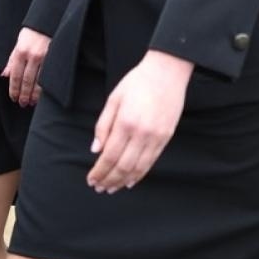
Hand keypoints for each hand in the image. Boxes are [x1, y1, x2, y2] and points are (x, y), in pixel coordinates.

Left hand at [1, 28, 50, 106]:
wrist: (48, 21)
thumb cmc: (32, 33)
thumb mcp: (18, 45)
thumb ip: (12, 61)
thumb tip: (5, 76)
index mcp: (21, 52)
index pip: (16, 75)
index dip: (14, 89)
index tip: (14, 98)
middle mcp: (32, 55)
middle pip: (27, 80)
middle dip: (24, 94)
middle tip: (22, 104)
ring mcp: (45, 56)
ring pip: (39, 80)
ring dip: (35, 93)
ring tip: (32, 102)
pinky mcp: (55, 57)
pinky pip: (49, 75)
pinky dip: (46, 86)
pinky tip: (44, 93)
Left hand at [87, 50, 193, 193]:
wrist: (168, 71)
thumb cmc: (138, 82)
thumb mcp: (114, 99)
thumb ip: (103, 125)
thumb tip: (95, 150)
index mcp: (125, 122)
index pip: (109, 156)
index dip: (99, 171)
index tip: (91, 179)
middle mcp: (142, 133)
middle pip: (123, 166)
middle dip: (109, 179)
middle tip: (99, 188)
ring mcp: (156, 136)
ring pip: (138, 167)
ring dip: (124, 180)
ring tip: (113, 187)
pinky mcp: (166, 136)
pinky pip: (152, 160)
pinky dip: (141, 173)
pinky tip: (131, 180)